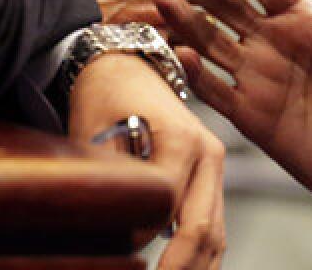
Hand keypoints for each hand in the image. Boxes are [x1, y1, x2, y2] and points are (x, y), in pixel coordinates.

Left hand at [69, 53, 225, 269]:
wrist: (130, 62)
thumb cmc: (107, 94)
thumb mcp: (94, 131)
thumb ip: (109, 180)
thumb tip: (120, 232)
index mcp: (181, 139)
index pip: (166, 207)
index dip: (142, 242)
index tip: (124, 264)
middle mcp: (209, 153)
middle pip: (202, 228)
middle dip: (180, 269)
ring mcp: (215, 164)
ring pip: (216, 234)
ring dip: (197, 269)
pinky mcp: (211, 175)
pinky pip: (215, 225)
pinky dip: (203, 257)